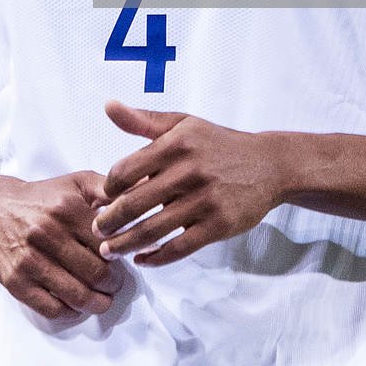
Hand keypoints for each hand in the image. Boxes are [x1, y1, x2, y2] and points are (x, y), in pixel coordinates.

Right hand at [0, 170, 120, 319]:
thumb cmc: (40, 198)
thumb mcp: (76, 183)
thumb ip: (108, 188)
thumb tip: (142, 190)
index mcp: (65, 209)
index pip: (106, 245)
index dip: (120, 257)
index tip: (121, 262)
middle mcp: (46, 233)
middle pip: (95, 273)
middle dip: (112, 284)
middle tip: (114, 284)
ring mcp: (29, 260)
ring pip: (77, 295)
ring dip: (97, 303)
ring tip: (102, 299)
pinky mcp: (16, 281)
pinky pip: (51, 308)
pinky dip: (70, 312)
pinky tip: (75, 305)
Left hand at [93, 100, 286, 265]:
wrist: (269, 165)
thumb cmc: (218, 143)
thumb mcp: (183, 124)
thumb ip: (143, 120)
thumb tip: (108, 106)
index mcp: (175, 144)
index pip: (125, 171)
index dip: (107, 188)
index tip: (101, 199)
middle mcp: (189, 171)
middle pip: (135, 203)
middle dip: (109, 222)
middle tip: (96, 231)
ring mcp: (205, 200)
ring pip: (154, 229)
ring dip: (126, 243)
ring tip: (110, 250)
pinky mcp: (219, 225)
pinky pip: (180, 247)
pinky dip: (157, 257)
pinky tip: (142, 259)